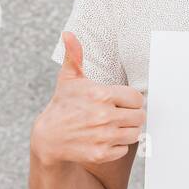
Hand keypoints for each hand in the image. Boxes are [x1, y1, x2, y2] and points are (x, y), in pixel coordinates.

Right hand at [31, 31, 144, 168]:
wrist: (48, 138)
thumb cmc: (63, 105)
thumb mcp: (69, 79)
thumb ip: (74, 56)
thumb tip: (68, 34)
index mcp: (101, 95)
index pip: (137, 98)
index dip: (131, 100)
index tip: (121, 102)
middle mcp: (104, 116)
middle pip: (139, 116)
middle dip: (131, 116)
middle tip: (119, 115)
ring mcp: (103, 136)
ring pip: (134, 133)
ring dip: (126, 131)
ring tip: (112, 126)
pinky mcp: (101, 153)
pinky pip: (124, 149)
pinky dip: (117, 146)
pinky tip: (105, 139)